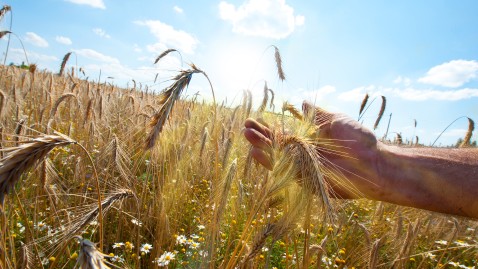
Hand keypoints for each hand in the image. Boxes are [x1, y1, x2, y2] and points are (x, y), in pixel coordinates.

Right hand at [244, 102, 385, 199]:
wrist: (374, 163)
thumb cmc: (359, 140)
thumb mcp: (336, 120)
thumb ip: (317, 114)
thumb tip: (301, 102)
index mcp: (308, 140)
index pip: (282, 133)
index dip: (268, 126)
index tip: (253, 118)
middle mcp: (302, 154)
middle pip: (275, 145)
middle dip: (260, 136)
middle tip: (245, 126)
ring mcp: (303, 167)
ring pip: (276, 157)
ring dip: (260, 147)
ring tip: (246, 135)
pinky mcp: (305, 180)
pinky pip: (285, 172)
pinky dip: (270, 163)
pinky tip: (257, 153)